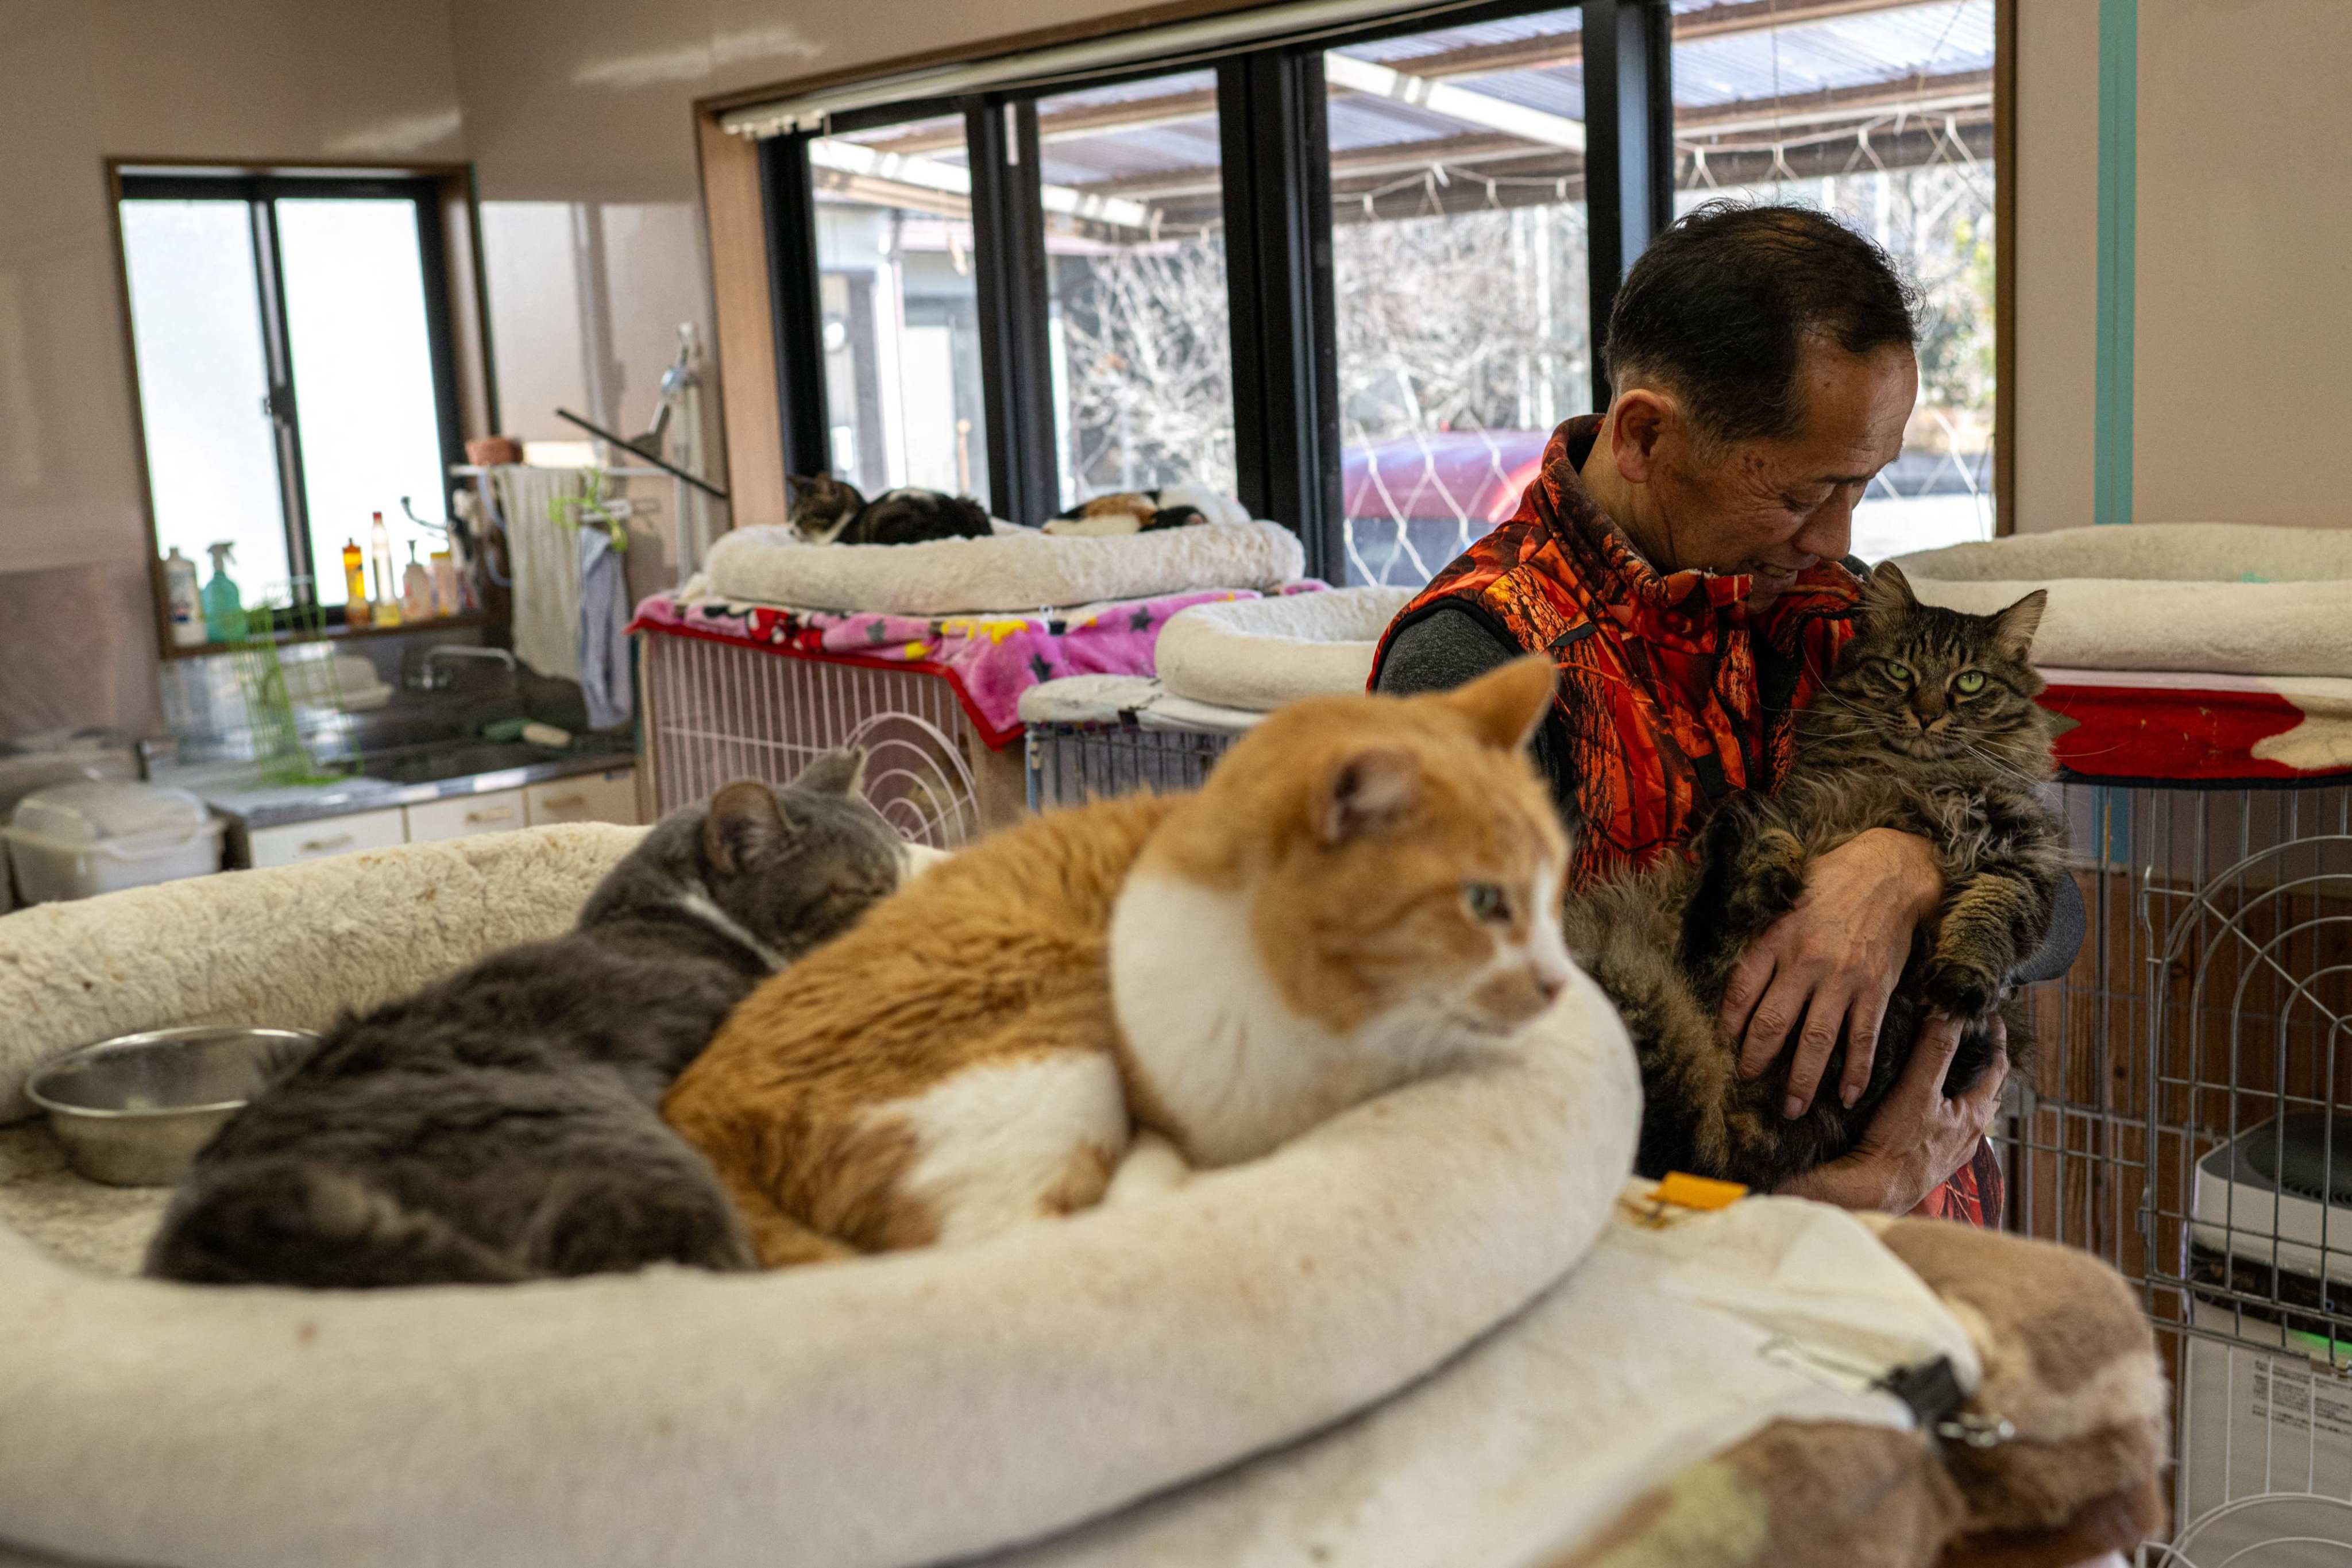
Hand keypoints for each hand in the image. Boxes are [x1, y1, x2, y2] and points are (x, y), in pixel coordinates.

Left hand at [1719, 828, 1943, 1117]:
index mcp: (1776, 939)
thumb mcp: (1783, 898)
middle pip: (1773, 1024)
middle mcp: (1806, 962)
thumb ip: (1762, 937)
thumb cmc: (1830, 882)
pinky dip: (1855, 1071)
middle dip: (1757, 1061)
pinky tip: (1847, 1097)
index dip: (1728, 1025)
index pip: (1740, 992)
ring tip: (1790, 1110)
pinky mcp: (1877, 989)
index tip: (1722, 1048)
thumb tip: (1740, 977)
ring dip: (1802, 1080)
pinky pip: (1862, 1038)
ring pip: (1817, 1040)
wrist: (1890, 871)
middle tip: (1747, 1086)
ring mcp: (1843, 979)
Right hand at [1779, 1014, 2008, 1213]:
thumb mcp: (1917, 1090)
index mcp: (1976, 1115)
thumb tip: (1949, 1012)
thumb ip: (1935, 1051)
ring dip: (1959, 1086)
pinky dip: (1941, 1107)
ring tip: (1943, 1065)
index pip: (1997, 1068)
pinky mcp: (1931, 1160)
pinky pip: (1945, 1126)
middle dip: (1977, 1062)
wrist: (1873, 1190)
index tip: (1989, 1015)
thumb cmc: (1897, 1146)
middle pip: (1983, 1090)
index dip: (1995, 1039)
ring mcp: (1952, 1150)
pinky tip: (1922, 1106)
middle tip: (1965, 1034)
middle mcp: (1971, 1135)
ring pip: (1964, 1110)